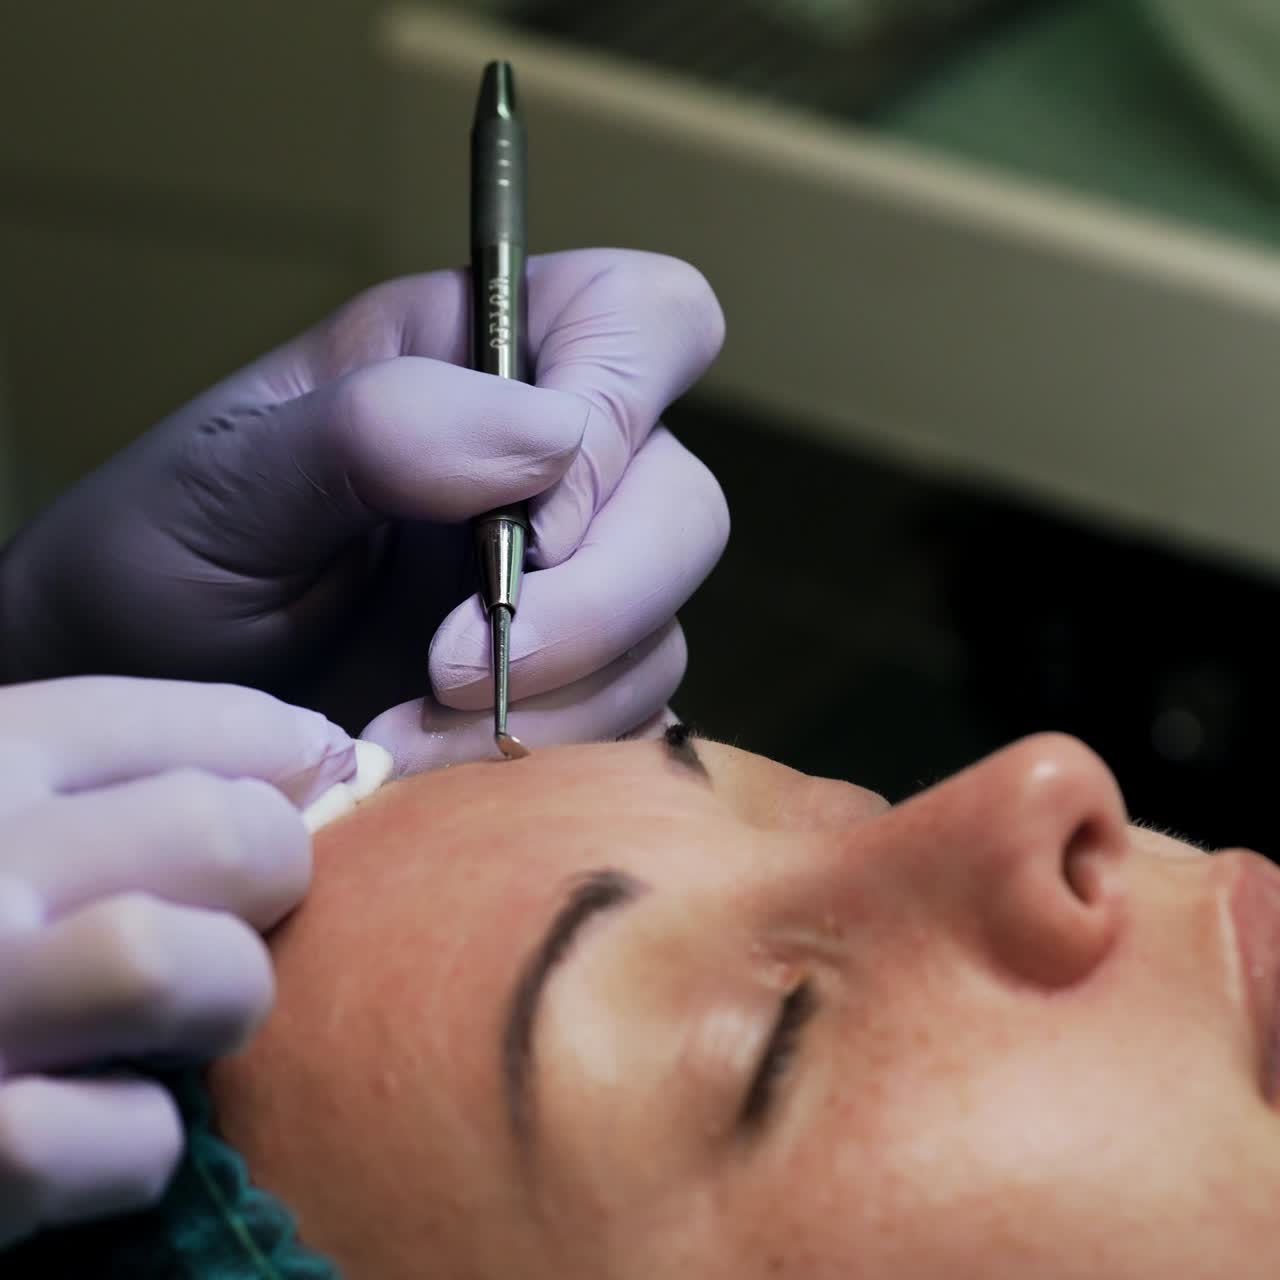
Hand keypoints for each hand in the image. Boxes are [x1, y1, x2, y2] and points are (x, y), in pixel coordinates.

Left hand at [0, 250, 728, 765]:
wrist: (140, 702)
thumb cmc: (162, 563)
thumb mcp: (226, 478)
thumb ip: (376, 429)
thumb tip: (549, 440)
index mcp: (480, 361)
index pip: (642, 321)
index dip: (625, 411)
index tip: (524, 531)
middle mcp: (546, 472)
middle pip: (684, 505)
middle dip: (591, 605)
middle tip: (445, 669)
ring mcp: (567, 592)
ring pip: (663, 634)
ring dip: (553, 705)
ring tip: (403, 738)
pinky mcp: (565, 697)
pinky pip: (630, 728)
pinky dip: (553, 764)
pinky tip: (443, 776)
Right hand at [0, 676, 351, 1246]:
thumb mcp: (4, 815)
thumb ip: (116, 773)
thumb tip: (321, 750)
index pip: (184, 723)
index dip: (279, 750)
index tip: (322, 772)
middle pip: (219, 833)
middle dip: (268, 875)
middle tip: (240, 913)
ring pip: (166, 966)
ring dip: (216, 1000)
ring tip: (184, 1021)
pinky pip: (130, 1138)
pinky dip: (138, 1146)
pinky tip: (103, 1130)